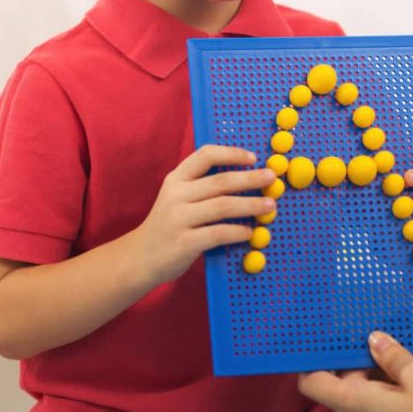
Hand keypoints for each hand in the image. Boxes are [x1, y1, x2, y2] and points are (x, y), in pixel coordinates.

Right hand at [133, 144, 273, 286]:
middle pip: (220, 181)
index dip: (231, 154)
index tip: (253, 157)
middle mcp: (176, 195)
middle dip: (250, 178)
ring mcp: (179, 219)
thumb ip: (202, 188)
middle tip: (272, 178)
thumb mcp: (177, 198)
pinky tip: (250, 233)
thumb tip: (245, 179)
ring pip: (223, 206)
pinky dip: (238, 232)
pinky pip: (218, 233)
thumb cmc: (167, 225)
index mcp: (176, 179)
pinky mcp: (184, 242)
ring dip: (251, 205)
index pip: (205, 156)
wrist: (140, 257)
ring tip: (270, 206)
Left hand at [299, 333, 412, 411]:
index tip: (321, 335)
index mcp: (355, 403)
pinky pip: (383, 399)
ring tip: (401, 344)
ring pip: (365, 388)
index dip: (310, 359)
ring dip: (379, 366)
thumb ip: (391, 354)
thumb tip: (374, 340)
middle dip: (355, 354)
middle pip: (340, 380)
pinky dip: (392, 381)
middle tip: (373, 327)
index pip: (311, 382)